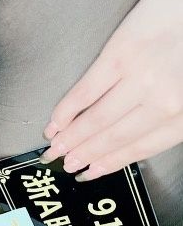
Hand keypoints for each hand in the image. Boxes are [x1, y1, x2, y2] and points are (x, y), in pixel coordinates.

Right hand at [41, 0, 182, 179]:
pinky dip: (67, 110)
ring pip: (97, 119)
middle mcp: (165, 100)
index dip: (110, 163)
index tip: (91, 172)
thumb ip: (169, 110)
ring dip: (70, 138)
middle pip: (114, 137)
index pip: (140, 147)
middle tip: (65, 164)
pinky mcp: (122, 53)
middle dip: (84, 155)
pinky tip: (55, 122)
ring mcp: (141, 78)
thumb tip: (134, 128)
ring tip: (55, 148)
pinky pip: (87, 91)